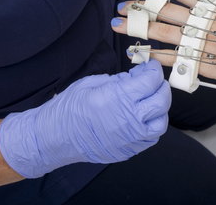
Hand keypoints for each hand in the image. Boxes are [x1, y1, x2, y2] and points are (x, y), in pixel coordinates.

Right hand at [0, 60, 170, 177]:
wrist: (54, 137)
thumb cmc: (69, 108)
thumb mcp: (93, 83)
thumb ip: (120, 79)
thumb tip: (137, 75)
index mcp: (118, 98)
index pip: (150, 81)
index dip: (152, 70)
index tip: (149, 66)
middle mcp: (128, 120)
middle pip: (161, 101)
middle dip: (161, 87)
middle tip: (154, 81)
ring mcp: (130, 138)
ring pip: (161, 122)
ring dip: (161, 109)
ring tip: (151, 100)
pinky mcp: (128, 150)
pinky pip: (151, 138)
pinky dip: (152, 125)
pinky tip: (144, 117)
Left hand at [112, 0, 215, 86]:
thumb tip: (212, 6)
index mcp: (215, 5)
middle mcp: (205, 20)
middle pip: (166, 10)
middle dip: (141, 9)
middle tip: (122, 7)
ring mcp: (203, 41)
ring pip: (165, 31)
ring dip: (141, 29)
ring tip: (121, 26)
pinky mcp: (206, 62)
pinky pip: (177, 58)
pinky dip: (158, 56)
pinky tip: (142, 54)